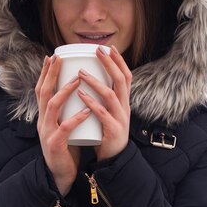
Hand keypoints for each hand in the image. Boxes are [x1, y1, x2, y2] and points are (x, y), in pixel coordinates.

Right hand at [35, 55, 90, 196]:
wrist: (59, 176)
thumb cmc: (65, 150)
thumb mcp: (62, 127)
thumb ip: (65, 113)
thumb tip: (77, 94)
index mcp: (45, 117)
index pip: (42, 90)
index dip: (46, 73)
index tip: (52, 56)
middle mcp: (42, 121)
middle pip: (43, 93)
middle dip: (50, 74)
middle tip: (59, 58)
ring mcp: (47, 133)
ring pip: (52, 107)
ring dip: (64, 91)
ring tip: (77, 79)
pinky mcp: (55, 145)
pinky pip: (65, 129)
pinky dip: (75, 118)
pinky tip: (85, 110)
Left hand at [77, 45, 131, 161]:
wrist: (113, 159)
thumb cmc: (106, 134)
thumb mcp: (108, 113)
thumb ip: (103, 99)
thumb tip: (91, 79)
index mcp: (123, 102)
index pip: (126, 77)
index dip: (119, 61)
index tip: (108, 48)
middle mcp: (125, 108)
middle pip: (121, 80)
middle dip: (110, 63)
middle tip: (97, 50)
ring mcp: (120, 119)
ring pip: (111, 95)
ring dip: (95, 81)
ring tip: (80, 73)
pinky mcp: (113, 131)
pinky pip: (102, 114)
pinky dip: (91, 103)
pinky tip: (81, 95)